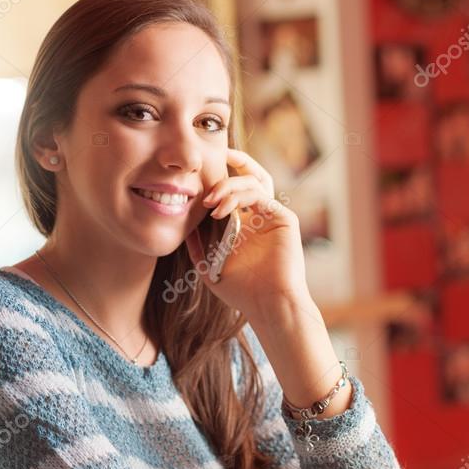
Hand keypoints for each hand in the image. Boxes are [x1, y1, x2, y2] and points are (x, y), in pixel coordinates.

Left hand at [184, 148, 307, 319]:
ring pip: (254, 182)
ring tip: (209, 200)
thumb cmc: (242, 291)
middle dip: (233, 163)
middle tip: (209, 166)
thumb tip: (184, 226)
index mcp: (247, 224)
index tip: (199, 174)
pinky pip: (260, 194)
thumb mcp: (209, 266)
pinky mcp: (284, 219)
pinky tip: (220, 211)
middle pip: (252, 176)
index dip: (222, 178)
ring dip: (228, 185)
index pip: (236, 191)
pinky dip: (238, 196)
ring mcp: (274, 216)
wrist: (268, 305)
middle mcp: (262, 217)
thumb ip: (197, 245)